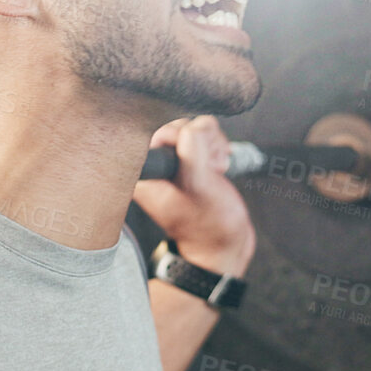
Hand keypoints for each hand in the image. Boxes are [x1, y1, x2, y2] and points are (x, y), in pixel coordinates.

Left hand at [133, 116, 255, 274]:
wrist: (225, 244)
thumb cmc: (210, 226)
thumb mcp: (200, 187)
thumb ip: (193, 152)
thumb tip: (196, 125)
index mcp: (145, 174)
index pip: (157, 132)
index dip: (183, 139)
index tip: (194, 165)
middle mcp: (154, 167)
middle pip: (176, 125)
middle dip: (201, 141)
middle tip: (210, 168)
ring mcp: (172, 164)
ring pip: (192, 128)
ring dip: (212, 144)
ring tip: (215, 169)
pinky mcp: (188, 161)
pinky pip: (202, 135)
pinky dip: (216, 146)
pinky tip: (218, 166)